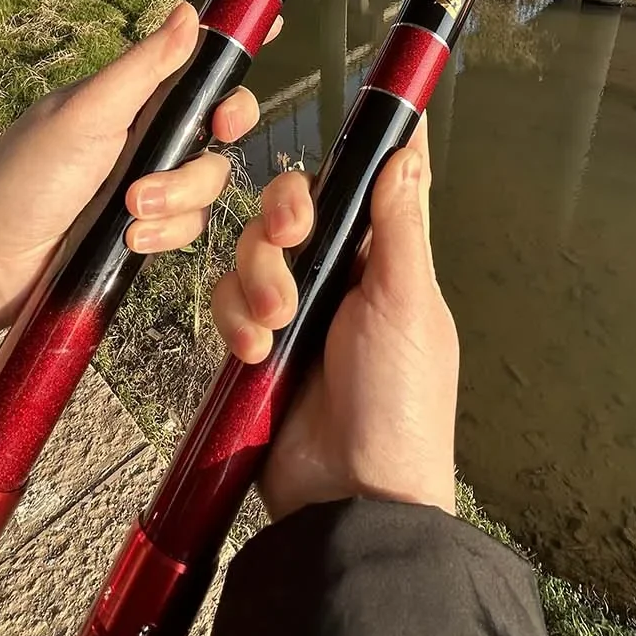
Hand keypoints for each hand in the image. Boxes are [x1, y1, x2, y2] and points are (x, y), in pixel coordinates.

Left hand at [0, 1, 274, 345]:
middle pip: (219, 121)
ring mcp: (147, 181)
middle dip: (219, 133)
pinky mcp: (147, 228)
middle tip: (214, 131)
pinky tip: (132, 241)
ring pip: (209, 179)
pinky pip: (190, 225)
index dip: (233, 49)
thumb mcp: (87, 114)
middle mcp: (145, 132)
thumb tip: (190, 11)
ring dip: (179, 197)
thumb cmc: (23, 178)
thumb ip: (144, 68)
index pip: (193, 61)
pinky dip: (167, 233)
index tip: (273, 33)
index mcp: (131, 95)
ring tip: (132, 212)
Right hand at [211, 120, 458, 518]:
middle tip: (290, 235)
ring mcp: (292, 310)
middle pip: (291, 209)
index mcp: (386, 261)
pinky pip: (225, 301)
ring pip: (252, 252)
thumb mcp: (407, 304)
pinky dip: (234, 321)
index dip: (346, 164)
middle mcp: (338, 277)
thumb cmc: (399, 401)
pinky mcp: (253, 343)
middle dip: (281, 218)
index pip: (362, 189)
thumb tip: (410, 149)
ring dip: (257, 280)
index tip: (343, 139)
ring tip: (277, 324)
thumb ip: (399, 225)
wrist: (350, 496)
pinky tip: (254, 354)